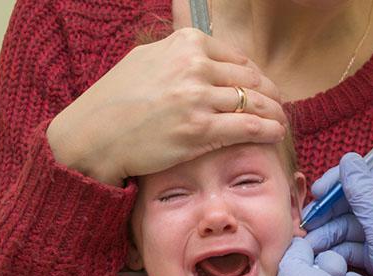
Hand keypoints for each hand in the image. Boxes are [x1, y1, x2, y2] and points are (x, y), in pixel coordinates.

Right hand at [48, 28, 286, 185]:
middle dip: (269, 94)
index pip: (236, 59)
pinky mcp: (199, 129)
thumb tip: (207, 57)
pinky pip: (248, 126)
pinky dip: (267, 129)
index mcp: (185, 43)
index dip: (253, 77)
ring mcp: (197, 97)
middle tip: (277, 106)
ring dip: (273, 112)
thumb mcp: (146, 60)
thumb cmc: (114, 102)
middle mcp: (194, 66)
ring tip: (280, 122)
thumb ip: (180, 55)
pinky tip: (275, 133)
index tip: (260, 89)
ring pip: (253, 102)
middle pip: (249, 79)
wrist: (92, 136)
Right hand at [304, 153, 372, 275]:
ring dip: (328, 234)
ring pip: (348, 227)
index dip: (339, 180)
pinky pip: (352, 248)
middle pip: (352, 202)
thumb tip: (348, 159)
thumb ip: (363, 193)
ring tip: (311, 247)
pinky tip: (324, 259)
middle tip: (307, 224)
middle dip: (328, 211)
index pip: (365, 174)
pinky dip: (337, 252)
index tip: (318, 193)